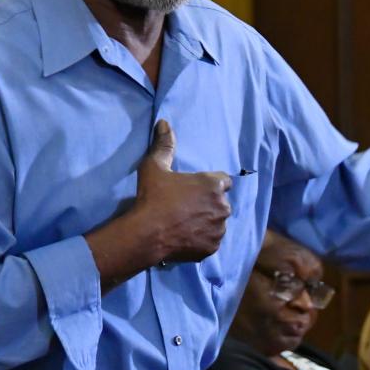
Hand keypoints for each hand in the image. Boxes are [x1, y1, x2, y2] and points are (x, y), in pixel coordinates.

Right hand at [131, 119, 231, 261]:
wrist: (146, 233)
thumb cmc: (152, 197)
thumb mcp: (155, 166)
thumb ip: (164, 144)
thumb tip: (164, 122)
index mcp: (213, 184)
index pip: (223, 181)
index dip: (210, 185)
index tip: (195, 190)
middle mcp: (222, 205)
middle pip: (220, 202)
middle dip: (209, 204)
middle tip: (187, 208)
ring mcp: (219, 228)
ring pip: (217, 222)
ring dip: (207, 222)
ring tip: (186, 224)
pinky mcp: (212, 247)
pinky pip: (211, 240)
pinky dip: (202, 239)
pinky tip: (186, 237)